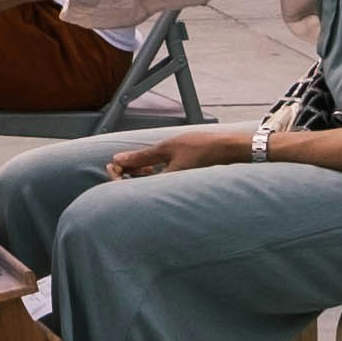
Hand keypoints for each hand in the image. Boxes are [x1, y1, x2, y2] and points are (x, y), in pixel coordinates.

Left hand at [98, 127, 257, 181]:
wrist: (228, 151)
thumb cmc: (201, 148)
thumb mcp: (167, 148)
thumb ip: (141, 156)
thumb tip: (117, 159)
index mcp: (163, 185)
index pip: (130, 190)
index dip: (116, 178)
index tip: (112, 164)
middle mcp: (169, 192)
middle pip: (136, 190)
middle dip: (125, 176)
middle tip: (119, 161)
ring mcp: (174, 189)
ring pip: (147, 188)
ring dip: (137, 175)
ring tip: (138, 160)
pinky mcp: (178, 186)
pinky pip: (158, 185)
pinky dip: (150, 176)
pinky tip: (152, 164)